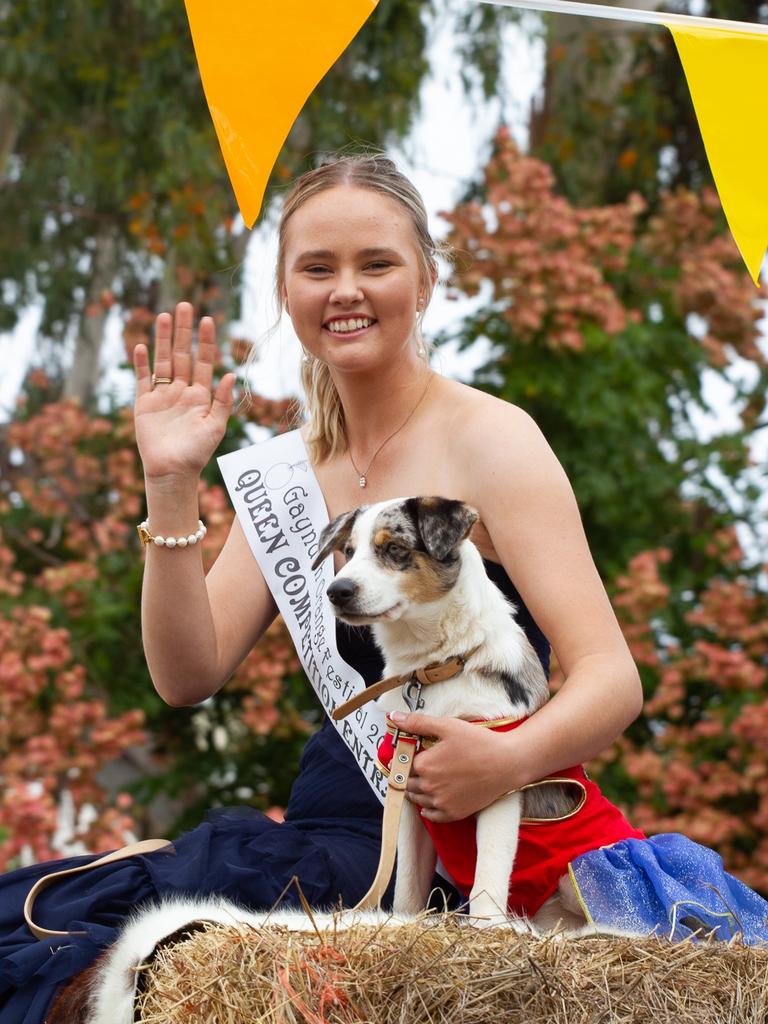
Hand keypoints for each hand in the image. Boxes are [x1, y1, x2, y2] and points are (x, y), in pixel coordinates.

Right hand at [133, 302, 235, 482]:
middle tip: (184, 305)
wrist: (172, 471)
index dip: (205, 341)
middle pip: (182, 354)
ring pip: (162, 360)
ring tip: (164, 316)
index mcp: (200, 395)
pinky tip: (141, 345)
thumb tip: (230, 375)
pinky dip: (141, 363)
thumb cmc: (197, 452)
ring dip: (162, 339)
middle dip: (183, 331)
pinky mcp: (144, 403)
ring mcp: (162, 395)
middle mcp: (181, 390)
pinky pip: (142, 378)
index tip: (207, 319)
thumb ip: (222, 401)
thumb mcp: (215, 426)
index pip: (203, 361)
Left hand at [391, 712, 514, 822]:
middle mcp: (429, 787)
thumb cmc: (478, 742)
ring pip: (417, 799)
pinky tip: (430, 802)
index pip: (402, 765)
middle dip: (407, 775)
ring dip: (416, 791)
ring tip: (423, 780)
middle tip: (414, 767)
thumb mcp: (447, 726)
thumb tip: (393, 718)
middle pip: (407, 783)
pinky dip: (428, 809)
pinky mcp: (454, 813)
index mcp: (424, 765)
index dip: (403, 758)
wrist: (507, 763)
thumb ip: (417, 722)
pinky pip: (432, 816)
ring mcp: (441, 802)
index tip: (407, 754)